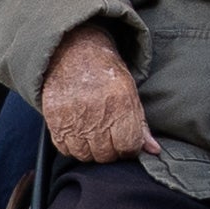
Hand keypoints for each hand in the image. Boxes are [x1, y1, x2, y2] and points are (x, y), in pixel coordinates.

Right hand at [41, 29, 152, 163]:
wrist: (74, 53)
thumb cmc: (106, 74)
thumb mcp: (130, 93)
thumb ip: (141, 124)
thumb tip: (154, 151)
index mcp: (120, 104)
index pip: (129, 147)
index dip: (129, 148)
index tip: (125, 142)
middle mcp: (96, 113)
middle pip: (106, 155)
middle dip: (110, 150)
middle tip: (108, 136)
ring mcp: (73, 118)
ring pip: (85, 155)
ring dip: (91, 150)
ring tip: (93, 134)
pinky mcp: (55, 120)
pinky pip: (65, 149)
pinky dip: (72, 146)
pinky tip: (77, 132)